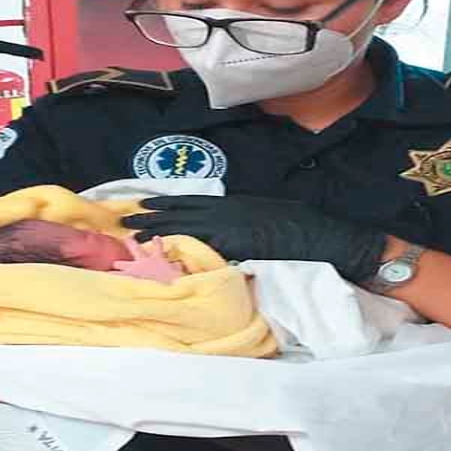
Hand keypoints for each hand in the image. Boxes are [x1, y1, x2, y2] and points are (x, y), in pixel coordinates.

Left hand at [121, 195, 386, 282]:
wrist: (325, 236)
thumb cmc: (303, 229)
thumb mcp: (268, 217)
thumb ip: (245, 221)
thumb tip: (229, 228)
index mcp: (237, 203)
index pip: (194, 200)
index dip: (167, 203)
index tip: (144, 203)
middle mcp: (231, 209)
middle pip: (183, 210)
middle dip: (153, 214)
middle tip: (125, 217)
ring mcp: (234, 225)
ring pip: (187, 224)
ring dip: (159, 228)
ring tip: (133, 232)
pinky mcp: (239, 242)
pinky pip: (205, 244)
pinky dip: (184, 246)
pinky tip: (165, 249)